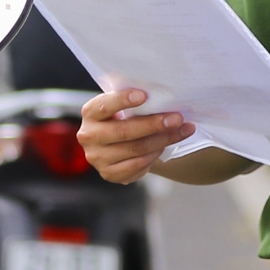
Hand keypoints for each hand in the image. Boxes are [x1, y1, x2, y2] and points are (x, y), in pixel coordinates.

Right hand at [77, 87, 192, 184]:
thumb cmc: (122, 118)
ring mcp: (97, 157)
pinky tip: (165, 146)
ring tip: (181, 131)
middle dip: (154, 124)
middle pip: (124, 131)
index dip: (123, 100)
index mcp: (90, 113)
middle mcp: (89, 136)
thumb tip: (163, 98)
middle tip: (177, 119)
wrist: (115, 145)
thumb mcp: (121, 107)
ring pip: (135, 149)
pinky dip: (154, 155)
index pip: (105, 105)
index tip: (144, 95)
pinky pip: (137, 165)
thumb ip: (134, 102)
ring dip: (162, 140)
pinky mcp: (109, 173)